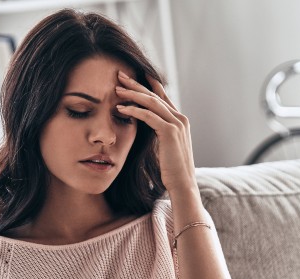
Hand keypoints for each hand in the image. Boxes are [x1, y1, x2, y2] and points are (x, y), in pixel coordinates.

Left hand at [115, 71, 195, 193]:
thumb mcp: (165, 147)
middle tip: (120, 74)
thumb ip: (158, 134)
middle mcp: (180, 118)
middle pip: (155, 95)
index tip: (135, 75)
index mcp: (180, 120)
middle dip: (136, 83)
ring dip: (132, 94)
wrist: (183, 184)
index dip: (149, 84)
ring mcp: (177, 124)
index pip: (162, 96)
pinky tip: (120, 108)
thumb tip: (146, 128)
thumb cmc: (171, 170)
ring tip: (117, 89)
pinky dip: (133, 110)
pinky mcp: (170, 131)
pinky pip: (148, 115)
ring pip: (151, 102)